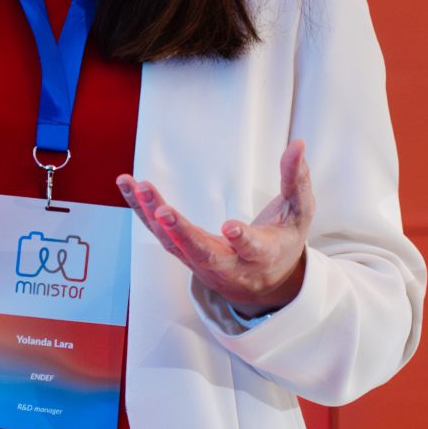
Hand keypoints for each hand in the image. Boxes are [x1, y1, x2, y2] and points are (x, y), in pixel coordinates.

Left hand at [119, 139, 312, 317]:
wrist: (264, 285)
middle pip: (203, 253)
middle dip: (182, 234)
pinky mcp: (184, 255)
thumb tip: (298, 144)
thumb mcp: (299, 213)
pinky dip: (141, 210)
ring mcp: (202, 263)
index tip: (229, 228)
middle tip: (163, 212)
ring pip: (173, 243)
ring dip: (152, 216)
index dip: (242, 240)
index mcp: (262, 256)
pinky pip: (160, 234)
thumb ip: (296, 180)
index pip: (253, 249)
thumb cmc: (284, 243)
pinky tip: (128, 185)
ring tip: (137, 186)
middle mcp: (229, 266)